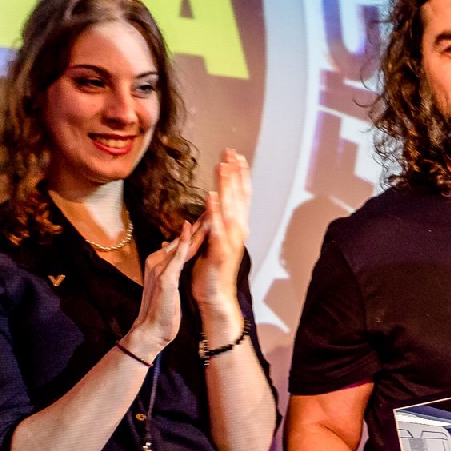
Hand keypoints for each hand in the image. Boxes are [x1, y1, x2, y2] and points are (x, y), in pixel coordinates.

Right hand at [124, 218, 201, 358]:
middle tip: (213, 205)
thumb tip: (171, 252)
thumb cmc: (162, 311)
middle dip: (199, 224)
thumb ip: (169, 269)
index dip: (196, 230)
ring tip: (209, 212)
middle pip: (181, 239)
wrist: (151, 330)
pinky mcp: (165, 278)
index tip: (210, 215)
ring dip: (195, 228)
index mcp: (159, 263)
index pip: (181, 243)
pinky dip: (185, 243)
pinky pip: (177, 257)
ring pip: (180, 244)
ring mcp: (159, 268)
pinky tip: (192, 230)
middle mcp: (156, 261)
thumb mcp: (167, 286)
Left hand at [191, 149, 251, 312]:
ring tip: (224, 166)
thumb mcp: (212, 243)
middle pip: (239, 197)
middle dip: (235, 173)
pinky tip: (211, 196)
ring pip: (231, 209)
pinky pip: (218, 229)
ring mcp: (230, 242)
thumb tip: (209, 208)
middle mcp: (238, 232)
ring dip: (228, 186)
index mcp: (236, 229)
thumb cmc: (211, 273)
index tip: (236, 155)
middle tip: (232, 152)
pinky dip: (215, 212)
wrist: (214, 299)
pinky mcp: (220, 253)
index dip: (239, 175)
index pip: (240, 197)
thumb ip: (212, 225)